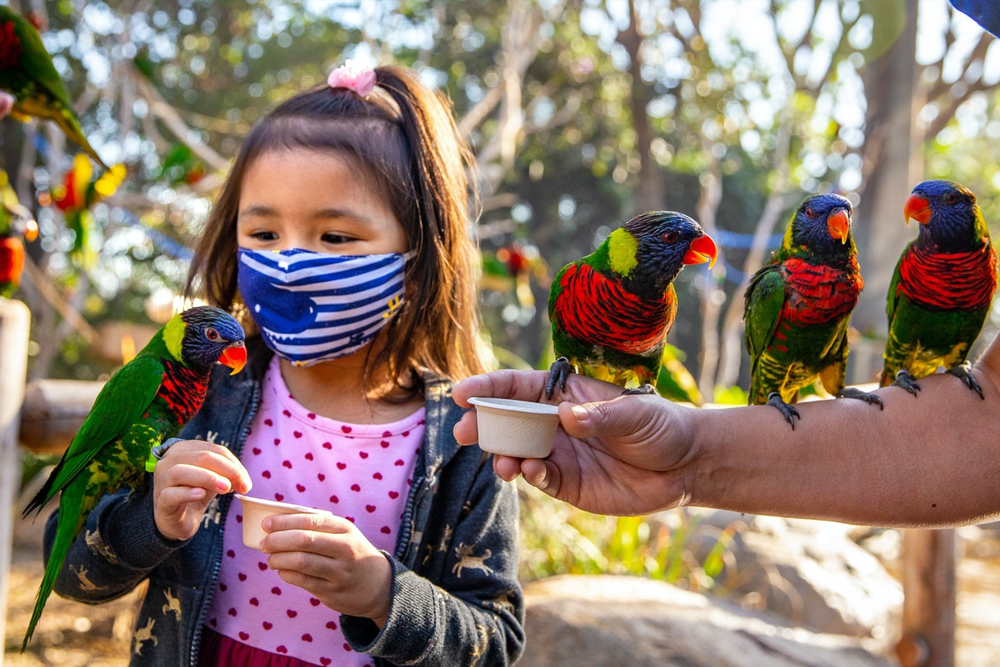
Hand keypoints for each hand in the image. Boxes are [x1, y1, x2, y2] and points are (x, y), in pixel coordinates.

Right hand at [152, 440, 251, 540]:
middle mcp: (168, 462)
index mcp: (183, 450)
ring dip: (207, 478)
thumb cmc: (195, 494)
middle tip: (241, 485)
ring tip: (226, 488)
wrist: (177, 521)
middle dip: (226, 469)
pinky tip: (201, 495)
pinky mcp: (159, 502)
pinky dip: (187, 493)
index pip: (213, 449)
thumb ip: (228, 475)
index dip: (233, 463)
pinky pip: (170, 494)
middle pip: (200, 457)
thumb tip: (244, 480)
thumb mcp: (214, 481)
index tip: (246, 481)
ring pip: (180, 472)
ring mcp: (160, 481)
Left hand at [260, 513, 392, 624]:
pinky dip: (286, 574)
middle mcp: (345, 549)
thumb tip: (279, 523)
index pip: (310, 520)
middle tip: (263, 543)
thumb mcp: (344, 534)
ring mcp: (339, 572)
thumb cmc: (351, 553)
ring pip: (301, 562)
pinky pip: (302, 580)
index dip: (284, 522)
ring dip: (279, 559)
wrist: (378, 584)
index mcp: (345, 529)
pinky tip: (281, 570)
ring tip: (270, 559)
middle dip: (277, 540)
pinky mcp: (332, 592)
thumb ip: (318, 527)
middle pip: (304, 541)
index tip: (266, 524)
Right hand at [453, 370, 698, 515]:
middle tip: (462, 433)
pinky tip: (531, 473)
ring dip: (502, 456)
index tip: (462, 393)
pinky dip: (530, 476)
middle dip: (482, 425)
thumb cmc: (660, 426)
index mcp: (564, 394)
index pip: (518, 387)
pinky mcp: (567, 483)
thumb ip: (599, 416)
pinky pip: (539, 479)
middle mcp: (554, 423)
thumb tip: (566, 417)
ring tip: (502, 463)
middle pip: (508, 420)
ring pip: (516, 452)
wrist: (685, 466)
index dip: (488, 388)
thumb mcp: (635, 414)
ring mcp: (558, 454)